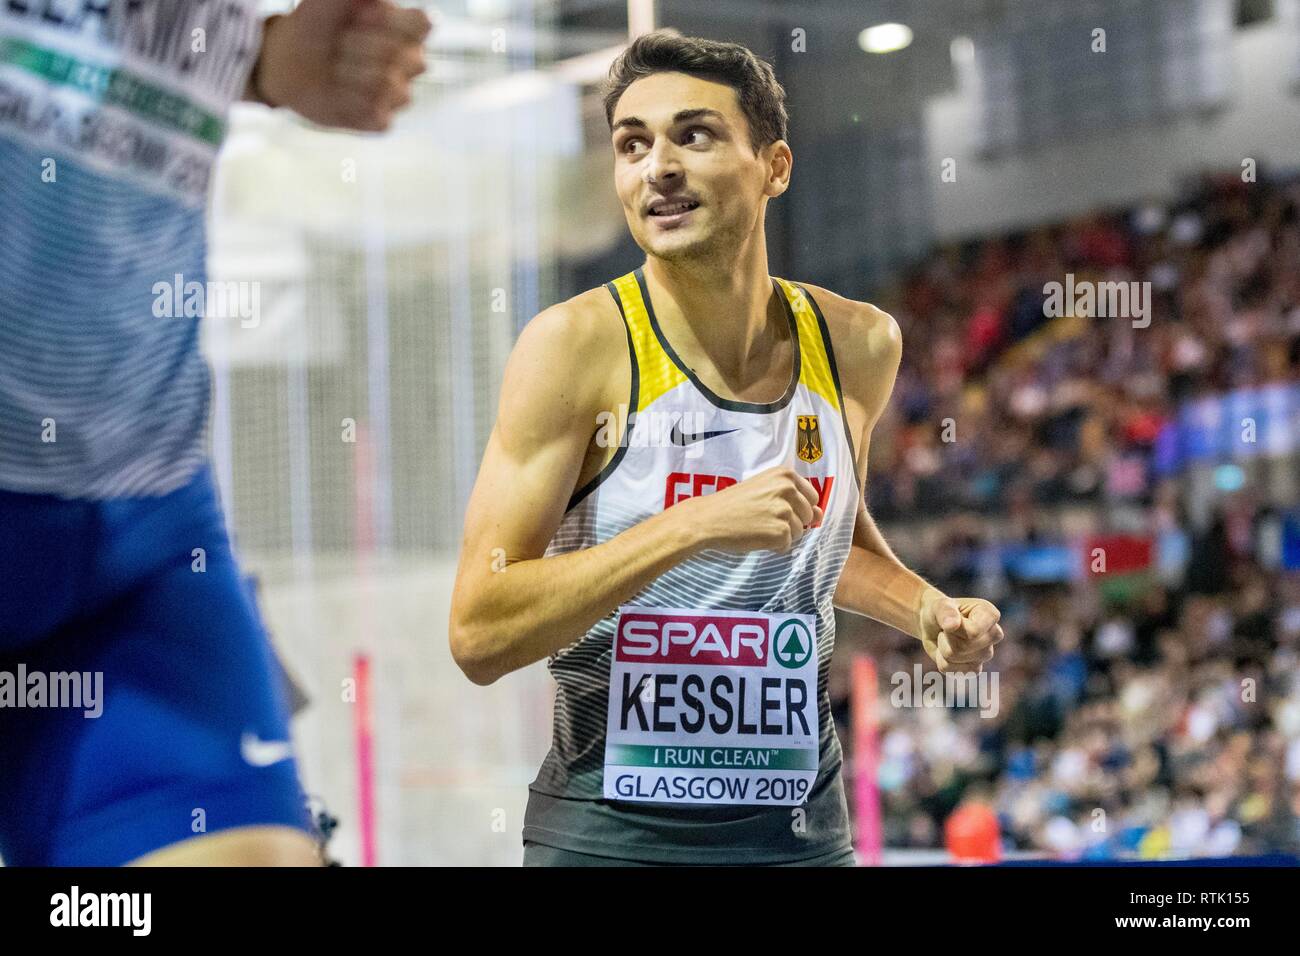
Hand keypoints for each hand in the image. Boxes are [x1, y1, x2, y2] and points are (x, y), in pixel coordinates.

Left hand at [256, 0, 431, 131]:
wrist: (289, 59)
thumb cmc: (316, 24)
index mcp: (408, 28)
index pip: (423, 23)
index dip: (387, 21)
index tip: (358, 18)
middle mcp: (411, 62)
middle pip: (397, 54)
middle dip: (355, 46)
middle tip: (338, 45)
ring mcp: (399, 93)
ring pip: (387, 85)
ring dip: (348, 73)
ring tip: (336, 69)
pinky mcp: (381, 120)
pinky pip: (377, 114)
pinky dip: (348, 101)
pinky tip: (338, 93)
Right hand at [675, 466, 822, 553]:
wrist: (708, 518)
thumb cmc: (732, 504)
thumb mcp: (763, 489)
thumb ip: (793, 498)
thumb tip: (819, 515)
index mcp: (785, 475)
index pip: (811, 496)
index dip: (796, 507)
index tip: (776, 509)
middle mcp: (788, 489)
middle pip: (807, 515)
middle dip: (790, 522)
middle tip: (763, 519)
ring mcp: (785, 511)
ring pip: (799, 532)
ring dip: (781, 535)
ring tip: (758, 527)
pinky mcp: (781, 532)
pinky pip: (787, 545)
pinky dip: (774, 546)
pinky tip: (756, 537)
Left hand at [917, 589, 1003, 672]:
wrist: (932, 625)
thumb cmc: (938, 610)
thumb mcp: (939, 605)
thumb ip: (945, 611)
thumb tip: (952, 626)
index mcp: (990, 614)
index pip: (974, 633)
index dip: (955, 629)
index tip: (952, 620)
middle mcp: (994, 634)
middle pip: (964, 647)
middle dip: (947, 638)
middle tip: (946, 629)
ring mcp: (986, 654)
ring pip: (956, 657)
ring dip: (943, 648)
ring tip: (947, 637)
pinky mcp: (975, 669)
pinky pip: (952, 670)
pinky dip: (941, 660)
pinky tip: (946, 651)